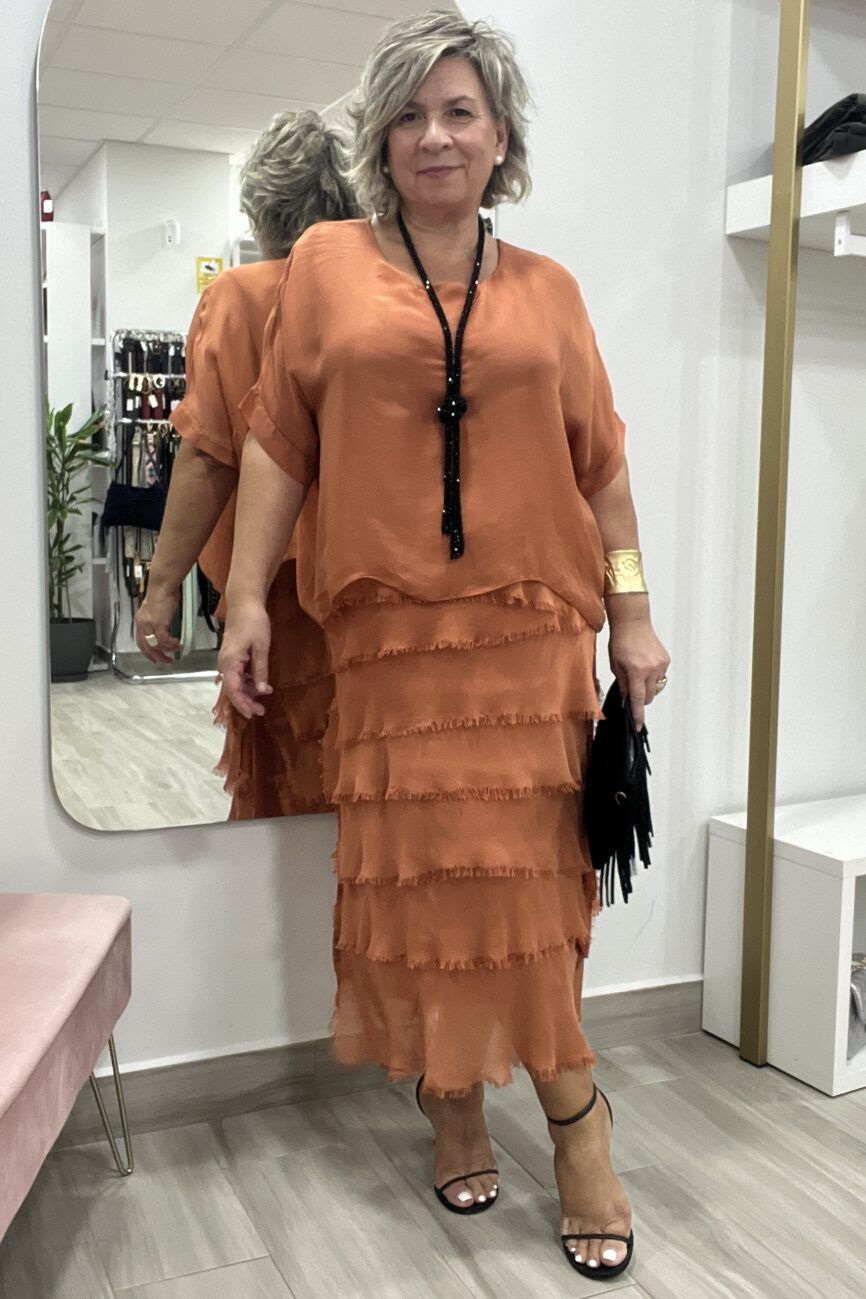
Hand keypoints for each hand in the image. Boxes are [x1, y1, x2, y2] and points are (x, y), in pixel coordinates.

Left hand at [135, 583, 181, 662]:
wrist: (162, 585)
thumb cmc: (162, 592)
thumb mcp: (158, 609)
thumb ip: (159, 619)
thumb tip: (165, 627)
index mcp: (141, 620)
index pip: (140, 640)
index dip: (147, 651)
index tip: (154, 657)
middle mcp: (143, 624)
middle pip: (146, 646)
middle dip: (156, 656)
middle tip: (165, 661)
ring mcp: (149, 624)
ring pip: (156, 645)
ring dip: (167, 651)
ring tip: (176, 651)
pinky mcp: (158, 624)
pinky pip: (164, 640)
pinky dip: (171, 644)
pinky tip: (178, 644)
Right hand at [218, 599, 272, 718]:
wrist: (244, 603)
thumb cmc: (254, 622)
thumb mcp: (261, 647)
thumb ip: (261, 670)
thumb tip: (262, 691)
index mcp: (230, 662)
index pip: (233, 690)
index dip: (242, 704)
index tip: (252, 714)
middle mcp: (224, 663)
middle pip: (232, 689)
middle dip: (246, 702)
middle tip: (261, 711)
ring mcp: (226, 660)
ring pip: (235, 683)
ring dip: (248, 692)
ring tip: (265, 698)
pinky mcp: (232, 657)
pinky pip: (237, 675)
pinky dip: (248, 682)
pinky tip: (261, 684)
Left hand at [608, 618, 669, 730]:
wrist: (633, 622)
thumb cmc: (620, 641)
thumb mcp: (615, 664)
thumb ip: (623, 683)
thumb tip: (628, 699)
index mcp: (636, 671)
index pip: (637, 699)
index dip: (637, 715)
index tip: (638, 726)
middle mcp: (651, 669)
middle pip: (648, 696)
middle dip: (640, 698)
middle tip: (631, 687)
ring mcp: (661, 664)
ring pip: (655, 688)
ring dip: (647, 686)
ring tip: (637, 672)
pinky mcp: (666, 660)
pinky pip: (660, 676)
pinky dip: (652, 676)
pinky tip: (645, 665)